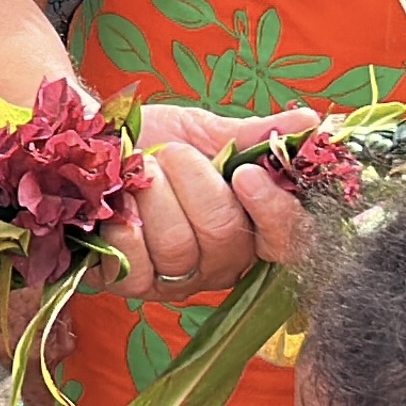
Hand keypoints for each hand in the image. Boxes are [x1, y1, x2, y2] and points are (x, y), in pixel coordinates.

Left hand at [113, 105, 320, 298]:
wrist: (95, 144)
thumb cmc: (158, 142)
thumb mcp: (207, 134)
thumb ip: (256, 136)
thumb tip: (310, 123)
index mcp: (252, 227)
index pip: (287, 239)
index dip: (274, 210)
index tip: (246, 173)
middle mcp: (220, 262)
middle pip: (226, 237)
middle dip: (196, 184)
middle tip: (171, 153)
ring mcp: (175, 279)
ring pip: (179, 249)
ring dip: (155, 196)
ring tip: (141, 167)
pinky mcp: (129, 283)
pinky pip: (134, 265)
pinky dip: (123, 224)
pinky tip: (118, 202)